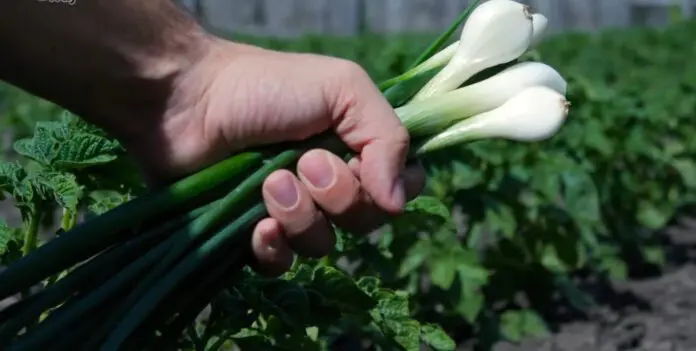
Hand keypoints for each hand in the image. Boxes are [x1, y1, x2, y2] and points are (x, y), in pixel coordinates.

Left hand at [127, 39, 425, 275]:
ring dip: (300, 215)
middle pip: (365, 221)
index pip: (402, 186)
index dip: (391, 187)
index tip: (364, 166)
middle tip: (305, 162)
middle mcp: (330, 182)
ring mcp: (292, 211)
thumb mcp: (343, 88)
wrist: (186, 101)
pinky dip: (273, 248)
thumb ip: (387, 138)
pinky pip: (282, 264)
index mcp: (356, 146)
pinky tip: (257, 226)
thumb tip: (398, 203)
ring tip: (269, 182)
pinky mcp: (252, 234)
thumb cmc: (266, 87)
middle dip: (339, 196)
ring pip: (323, 245)